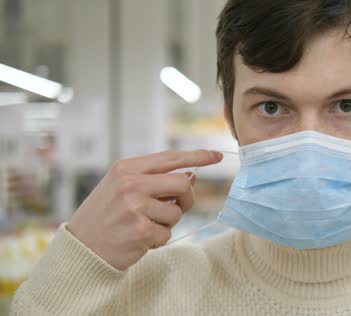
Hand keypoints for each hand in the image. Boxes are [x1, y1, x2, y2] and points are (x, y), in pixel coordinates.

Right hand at [67, 150, 222, 269]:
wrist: (80, 249)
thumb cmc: (105, 217)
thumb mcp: (124, 190)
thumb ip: (156, 181)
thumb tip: (192, 176)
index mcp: (126, 169)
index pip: (170, 158)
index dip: (197, 156)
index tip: (216, 155)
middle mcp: (131, 184)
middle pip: (182, 184)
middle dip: (186, 199)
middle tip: (176, 208)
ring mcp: (135, 206)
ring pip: (177, 213)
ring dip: (167, 223)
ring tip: (143, 226)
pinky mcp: (141, 230)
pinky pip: (168, 233)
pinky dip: (158, 239)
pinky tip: (139, 240)